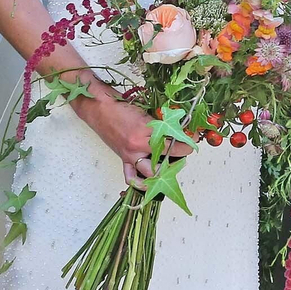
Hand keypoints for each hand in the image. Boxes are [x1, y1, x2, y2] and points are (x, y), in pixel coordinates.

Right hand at [71, 89, 191, 190]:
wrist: (98, 109)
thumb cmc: (119, 107)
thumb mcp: (143, 112)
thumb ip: (158, 123)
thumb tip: (173, 129)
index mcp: (145, 130)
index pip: (171, 138)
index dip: (185, 140)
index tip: (192, 139)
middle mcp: (138, 146)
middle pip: (165, 157)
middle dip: (179, 156)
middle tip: (184, 151)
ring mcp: (130, 155)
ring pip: (151, 172)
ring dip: (163, 171)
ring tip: (171, 164)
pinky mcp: (124, 159)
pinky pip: (131, 177)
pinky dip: (140, 183)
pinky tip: (150, 182)